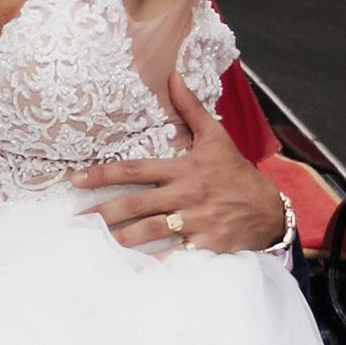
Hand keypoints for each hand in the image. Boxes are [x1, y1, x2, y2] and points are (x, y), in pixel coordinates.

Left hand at [72, 70, 290, 255]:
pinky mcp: (205, 245)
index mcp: (183, 168)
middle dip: (103, 213)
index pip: (135, 169)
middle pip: (135, 203)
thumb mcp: (216, 137)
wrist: (269, 209)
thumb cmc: (236, 172)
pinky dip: (151, 263)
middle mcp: (186, 194)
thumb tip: (172, 75)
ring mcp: (196, 221)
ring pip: (149, 230)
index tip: (76, 179)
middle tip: (76, 221)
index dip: (103, 174)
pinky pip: (173, 256)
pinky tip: (130, 269)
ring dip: (119, 239)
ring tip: (94, 245)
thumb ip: (190, 108)